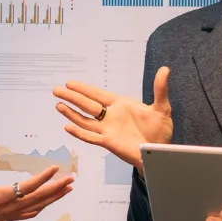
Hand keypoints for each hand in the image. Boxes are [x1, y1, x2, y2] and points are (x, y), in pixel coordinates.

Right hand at [0, 145, 73, 220]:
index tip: (54, 168)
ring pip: (38, 206)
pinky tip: (51, 200)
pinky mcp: (10, 218)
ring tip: (68, 188)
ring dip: (54, 197)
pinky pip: (31, 212)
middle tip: (71, 179)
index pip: (27, 187)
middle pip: (38, 198)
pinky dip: (44, 205)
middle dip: (56, 188)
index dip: (42, 178)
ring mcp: (10, 214)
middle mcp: (8, 207)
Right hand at [54, 68, 173, 170]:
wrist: (160, 151)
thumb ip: (160, 89)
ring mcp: (108, 130)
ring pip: (85, 120)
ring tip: (58, 105)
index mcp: (121, 105)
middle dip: (72, 97)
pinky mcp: (109, 142)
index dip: (84, 89)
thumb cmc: (160, 130)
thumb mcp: (162, 107)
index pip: (98, 95)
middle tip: (56, 90)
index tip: (70, 83)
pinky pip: (91, 137)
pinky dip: (79, 132)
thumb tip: (165, 69)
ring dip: (71, 113)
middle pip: (87, 105)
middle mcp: (111, 116)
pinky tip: (68, 126)